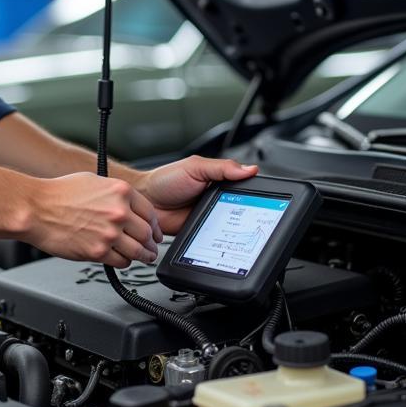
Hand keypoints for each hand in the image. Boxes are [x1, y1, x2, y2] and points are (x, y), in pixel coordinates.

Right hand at [24, 172, 159, 267]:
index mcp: (121, 192)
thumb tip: (126, 204)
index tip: (155, 232)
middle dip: (152, 243)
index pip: (150, 213)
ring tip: (145, 258)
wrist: (36, 209)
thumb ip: (115, 193)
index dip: (155, 225)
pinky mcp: (98, 252)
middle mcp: (119, 212)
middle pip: (147, 234)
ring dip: (144, 256)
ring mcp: (110, 234)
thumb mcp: (94, 181)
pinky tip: (122, 260)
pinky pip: (121, 262)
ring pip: (138, 251)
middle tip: (152, 248)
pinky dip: (124, 262)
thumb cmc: (58, 193)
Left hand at [135, 156, 258, 234]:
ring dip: (230, 228)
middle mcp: (215, 199)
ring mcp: (208, 216)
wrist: (145, 200)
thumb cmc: (164, 180)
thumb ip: (222, 168)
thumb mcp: (195, 167)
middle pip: (239, 209)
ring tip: (228, 225)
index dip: (252, 194)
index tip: (260, 200)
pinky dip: (217, 239)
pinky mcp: (201, 232)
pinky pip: (214, 238)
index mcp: (218, 181)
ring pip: (228, 226)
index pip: (242, 188)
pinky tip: (217, 236)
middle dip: (243, 214)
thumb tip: (250, 169)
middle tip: (245, 217)